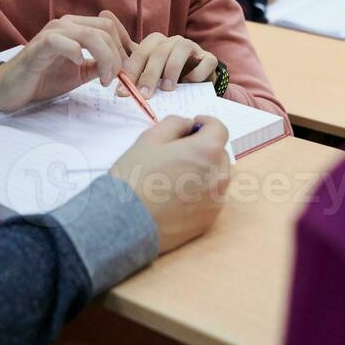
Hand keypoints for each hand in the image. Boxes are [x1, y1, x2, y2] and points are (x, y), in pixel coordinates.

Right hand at [0, 12, 128, 112]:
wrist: (11, 88)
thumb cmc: (43, 78)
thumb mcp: (79, 74)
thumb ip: (98, 66)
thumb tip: (121, 66)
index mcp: (77, 27)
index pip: (110, 27)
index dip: (124, 48)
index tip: (125, 71)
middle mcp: (66, 23)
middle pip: (106, 29)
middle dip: (117, 55)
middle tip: (114, 79)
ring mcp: (53, 32)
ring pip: (90, 34)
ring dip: (104, 57)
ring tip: (103, 79)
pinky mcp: (40, 45)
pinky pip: (63, 41)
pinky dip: (76, 53)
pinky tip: (78, 65)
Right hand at [110, 115, 230, 252]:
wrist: (126, 221)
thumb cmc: (136, 177)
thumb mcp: (150, 138)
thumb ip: (175, 123)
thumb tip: (188, 125)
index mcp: (207, 151)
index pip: (219, 129)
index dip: (205, 123)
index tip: (193, 126)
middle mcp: (218, 176)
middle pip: (219, 154)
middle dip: (203, 148)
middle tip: (179, 152)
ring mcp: (215, 201)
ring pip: (216, 177)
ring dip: (203, 171)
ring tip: (175, 177)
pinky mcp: (208, 221)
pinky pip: (210, 199)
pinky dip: (199, 193)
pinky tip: (176, 196)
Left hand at [123, 31, 217, 98]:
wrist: (199, 83)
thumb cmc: (170, 79)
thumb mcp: (151, 76)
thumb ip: (135, 74)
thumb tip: (115, 82)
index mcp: (157, 43)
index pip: (141, 52)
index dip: (132, 71)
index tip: (123, 92)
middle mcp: (174, 42)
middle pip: (159, 52)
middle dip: (149, 74)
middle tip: (143, 94)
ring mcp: (193, 48)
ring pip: (181, 50)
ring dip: (172, 70)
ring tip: (167, 89)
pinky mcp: (210, 59)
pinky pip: (205, 62)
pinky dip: (197, 73)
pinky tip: (190, 83)